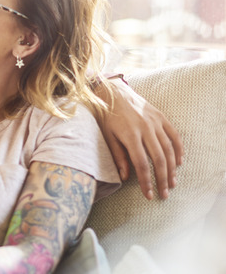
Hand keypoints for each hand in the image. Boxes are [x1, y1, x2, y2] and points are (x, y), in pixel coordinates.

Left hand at [97, 79, 183, 199]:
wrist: (113, 92)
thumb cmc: (107, 116)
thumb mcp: (107, 136)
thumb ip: (118, 156)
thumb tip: (125, 177)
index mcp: (130, 135)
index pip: (141, 164)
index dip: (146, 182)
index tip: (149, 195)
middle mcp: (145, 129)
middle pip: (158, 159)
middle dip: (162, 179)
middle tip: (164, 194)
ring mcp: (155, 122)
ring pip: (169, 149)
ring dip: (172, 168)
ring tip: (172, 182)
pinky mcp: (161, 117)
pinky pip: (174, 135)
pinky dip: (178, 149)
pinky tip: (179, 162)